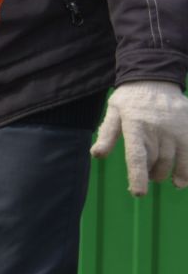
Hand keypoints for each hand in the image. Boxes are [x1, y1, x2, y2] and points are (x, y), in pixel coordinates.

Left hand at [91, 81, 187, 195]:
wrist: (155, 80)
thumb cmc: (130, 99)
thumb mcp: (113, 111)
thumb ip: (107, 133)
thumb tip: (96, 154)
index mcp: (134, 125)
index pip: (137, 156)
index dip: (138, 176)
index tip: (138, 193)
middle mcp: (156, 129)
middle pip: (155, 162)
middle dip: (150, 174)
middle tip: (147, 175)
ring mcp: (175, 130)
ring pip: (173, 162)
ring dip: (169, 175)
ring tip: (165, 179)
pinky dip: (187, 171)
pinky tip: (182, 180)